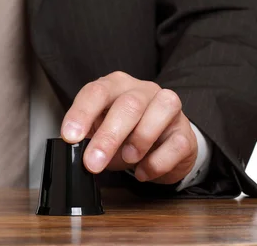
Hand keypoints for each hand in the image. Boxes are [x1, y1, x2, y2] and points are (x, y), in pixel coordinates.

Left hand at [60, 71, 197, 184]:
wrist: (162, 145)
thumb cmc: (126, 133)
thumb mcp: (100, 131)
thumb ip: (88, 135)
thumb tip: (75, 149)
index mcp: (115, 85)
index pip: (97, 91)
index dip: (82, 113)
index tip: (71, 136)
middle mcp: (143, 90)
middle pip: (128, 104)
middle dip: (108, 137)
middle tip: (93, 162)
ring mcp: (168, 107)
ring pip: (159, 111)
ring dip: (139, 140)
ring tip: (127, 159)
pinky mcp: (186, 132)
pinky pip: (176, 144)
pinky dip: (157, 162)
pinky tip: (143, 170)